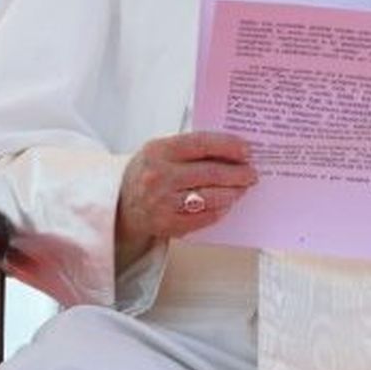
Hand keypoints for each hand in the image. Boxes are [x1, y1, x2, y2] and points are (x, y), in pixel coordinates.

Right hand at [115, 131, 257, 265]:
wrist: (118, 203)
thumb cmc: (148, 172)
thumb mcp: (161, 150)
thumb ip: (191, 148)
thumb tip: (234, 148)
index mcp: (159, 151)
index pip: (202, 144)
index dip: (229, 146)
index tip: (247, 150)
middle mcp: (159, 177)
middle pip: (211, 173)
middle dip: (238, 174)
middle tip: (252, 173)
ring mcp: (162, 203)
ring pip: (211, 198)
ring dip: (233, 193)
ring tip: (242, 188)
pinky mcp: (167, 225)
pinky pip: (204, 218)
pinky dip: (220, 210)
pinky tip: (227, 203)